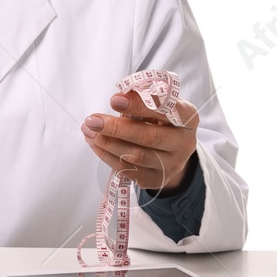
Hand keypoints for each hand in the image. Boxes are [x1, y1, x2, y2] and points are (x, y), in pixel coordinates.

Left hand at [81, 91, 198, 193]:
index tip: (114, 99)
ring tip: (88, 130)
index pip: (166, 110)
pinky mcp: (154, 180)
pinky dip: (107, 155)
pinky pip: (127, 169)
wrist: (172, 151)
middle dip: (118, 128)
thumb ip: (144, 99)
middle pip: (150, 138)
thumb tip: (120, 97)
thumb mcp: (160, 105)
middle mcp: (183, 144)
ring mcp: (170, 165)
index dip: (139, 105)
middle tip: (93, 120)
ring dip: (108, 143)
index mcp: (187, 118)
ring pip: (136, 156)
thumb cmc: (162, 120)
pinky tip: (94, 142)